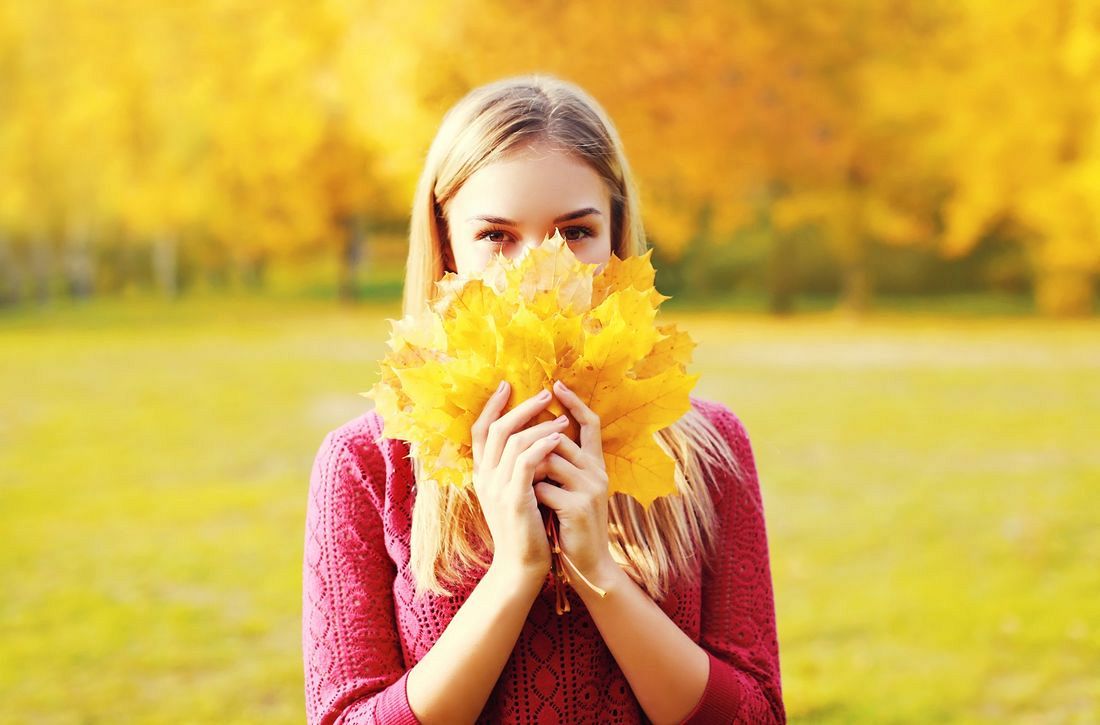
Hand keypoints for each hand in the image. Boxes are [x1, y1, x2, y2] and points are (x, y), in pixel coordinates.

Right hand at [471, 381, 569, 584]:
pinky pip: (527, 462)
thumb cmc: (525, 528)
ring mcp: (497, 489)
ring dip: (539, 425)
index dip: (492, 406)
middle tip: (545, 394)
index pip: (480, 431)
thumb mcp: (515, 493)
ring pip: (513, 442)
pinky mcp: (514, 500)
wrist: (521, 566)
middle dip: (521, 407)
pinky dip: (542, 445)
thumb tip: (531, 438)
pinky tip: (559, 438)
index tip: (507, 385)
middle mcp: (485, 478)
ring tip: (563, 418)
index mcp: (483, 475)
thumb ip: (516, 468)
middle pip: (496, 429)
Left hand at [531, 380, 617, 590]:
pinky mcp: (578, 506)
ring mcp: (590, 488)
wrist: (588, 565)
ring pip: (547, 460)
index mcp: (595, 465)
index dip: (574, 402)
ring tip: (526, 490)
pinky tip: (533, 510)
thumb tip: (534, 436)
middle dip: (533, 448)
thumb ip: (558, 465)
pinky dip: (531, 496)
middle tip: (519, 464)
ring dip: (529, 474)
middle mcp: (597, 472)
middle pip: (558, 439)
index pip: (590, 423)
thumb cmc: (571, 525)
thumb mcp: (568, 489)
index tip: (555, 383)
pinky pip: (542, 487)